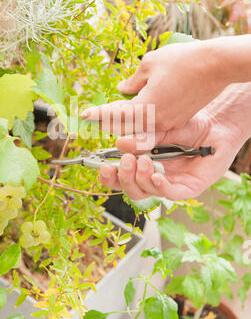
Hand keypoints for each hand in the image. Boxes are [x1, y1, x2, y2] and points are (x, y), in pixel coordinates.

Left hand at [81, 39, 228, 132]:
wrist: (216, 65)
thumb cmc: (182, 61)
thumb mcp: (150, 64)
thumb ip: (133, 81)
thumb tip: (122, 89)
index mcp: (146, 108)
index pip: (115, 115)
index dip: (98, 115)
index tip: (83, 115)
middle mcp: (157, 121)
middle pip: (126, 126)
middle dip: (108, 122)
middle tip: (91, 119)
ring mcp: (169, 122)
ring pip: (140, 125)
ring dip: (125, 120)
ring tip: (109, 114)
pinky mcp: (179, 119)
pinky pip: (155, 121)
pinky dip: (143, 116)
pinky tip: (135, 108)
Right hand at [99, 109, 245, 200]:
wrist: (216, 124)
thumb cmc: (187, 125)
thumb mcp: (158, 126)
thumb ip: (140, 136)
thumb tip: (120, 143)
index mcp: (141, 164)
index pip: (119, 177)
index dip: (108, 176)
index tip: (103, 165)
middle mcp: (153, 177)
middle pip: (129, 189)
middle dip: (123, 178)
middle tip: (126, 160)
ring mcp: (170, 184)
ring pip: (145, 193)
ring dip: (139, 179)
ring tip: (143, 161)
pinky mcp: (188, 188)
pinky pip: (170, 193)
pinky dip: (159, 186)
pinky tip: (155, 175)